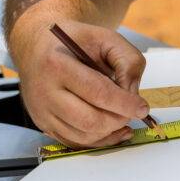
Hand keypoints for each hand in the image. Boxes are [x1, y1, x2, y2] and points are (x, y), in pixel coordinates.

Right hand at [12, 19, 148, 148]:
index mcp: (57, 65)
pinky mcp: (44, 126)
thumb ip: (127, 60)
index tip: (142, 108)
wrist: (36, 48)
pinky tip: (114, 129)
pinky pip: (76, 143)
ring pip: (84, 136)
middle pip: (90, 120)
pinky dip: (100, 140)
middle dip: (119, 120)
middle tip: (133, 112)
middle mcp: (45, 92)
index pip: (97, 93)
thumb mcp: (105, 38)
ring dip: (111, 131)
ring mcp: (42, 113)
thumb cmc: (74, 42)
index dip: (125, 103)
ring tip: (123, 117)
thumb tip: (133, 94)